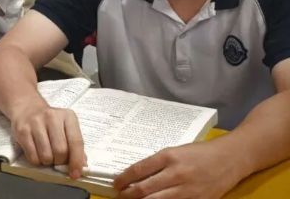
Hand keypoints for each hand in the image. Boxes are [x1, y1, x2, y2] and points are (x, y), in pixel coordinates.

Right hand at [10, 102, 85, 177]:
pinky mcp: (22, 130)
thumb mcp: (66, 127)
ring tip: (47, 155)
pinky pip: (32, 156)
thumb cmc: (50, 121)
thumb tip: (81, 166)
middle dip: (60, 162)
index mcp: (67, 116)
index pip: (76, 141)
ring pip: (46, 156)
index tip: (75, 174)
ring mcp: (35, 122)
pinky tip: (37, 153)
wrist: (27, 107)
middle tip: (57, 160)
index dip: (76, 161)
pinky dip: (36, 161)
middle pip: (60, 150)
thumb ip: (74, 145)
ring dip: (47, 162)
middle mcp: (51, 117)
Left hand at [114, 140, 244, 198]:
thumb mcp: (176, 151)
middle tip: (120, 196)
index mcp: (168, 156)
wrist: (230, 158)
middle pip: (144, 189)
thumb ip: (158, 163)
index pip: (138, 169)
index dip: (124, 179)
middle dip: (128, 195)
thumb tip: (137, 174)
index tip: (116, 184)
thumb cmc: (200, 152)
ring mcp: (187, 189)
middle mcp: (176, 173)